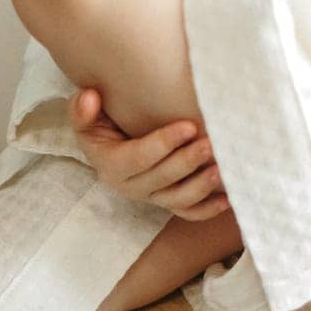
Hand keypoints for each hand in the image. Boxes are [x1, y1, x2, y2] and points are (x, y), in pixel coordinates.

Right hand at [68, 88, 232, 221]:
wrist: (109, 142)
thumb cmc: (99, 124)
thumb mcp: (84, 116)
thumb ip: (82, 109)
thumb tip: (90, 98)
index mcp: (111, 166)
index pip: (137, 158)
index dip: (163, 144)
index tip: (188, 126)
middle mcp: (131, 186)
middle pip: (161, 179)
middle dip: (186, 163)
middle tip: (210, 144)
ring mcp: (152, 196)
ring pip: (177, 199)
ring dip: (200, 188)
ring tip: (221, 169)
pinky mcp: (167, 200)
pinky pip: (187, 212)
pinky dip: (207, 209)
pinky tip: (227, 200)